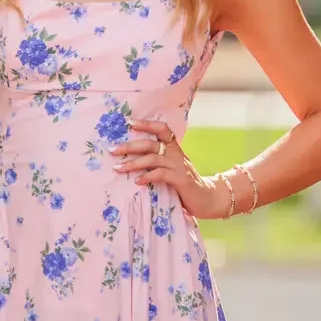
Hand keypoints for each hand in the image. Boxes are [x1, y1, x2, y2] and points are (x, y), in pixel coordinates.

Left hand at [111, 119, 230, 218]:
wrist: (207, 197)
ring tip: (118, 168)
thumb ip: (159, 161)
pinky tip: (137, 181)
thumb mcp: (173, 167)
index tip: (129, 123)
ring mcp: (178, 166)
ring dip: (133, 163)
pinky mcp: (180, 179)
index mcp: (174, 148)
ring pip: (152, 158)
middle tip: (112, 150)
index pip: (162, 129)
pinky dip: (147, 177)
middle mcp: (176, 153)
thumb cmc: (185, 183)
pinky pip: (160, 174)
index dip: (146, 124)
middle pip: (150, 143)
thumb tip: (133, 158)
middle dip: (129, 146)